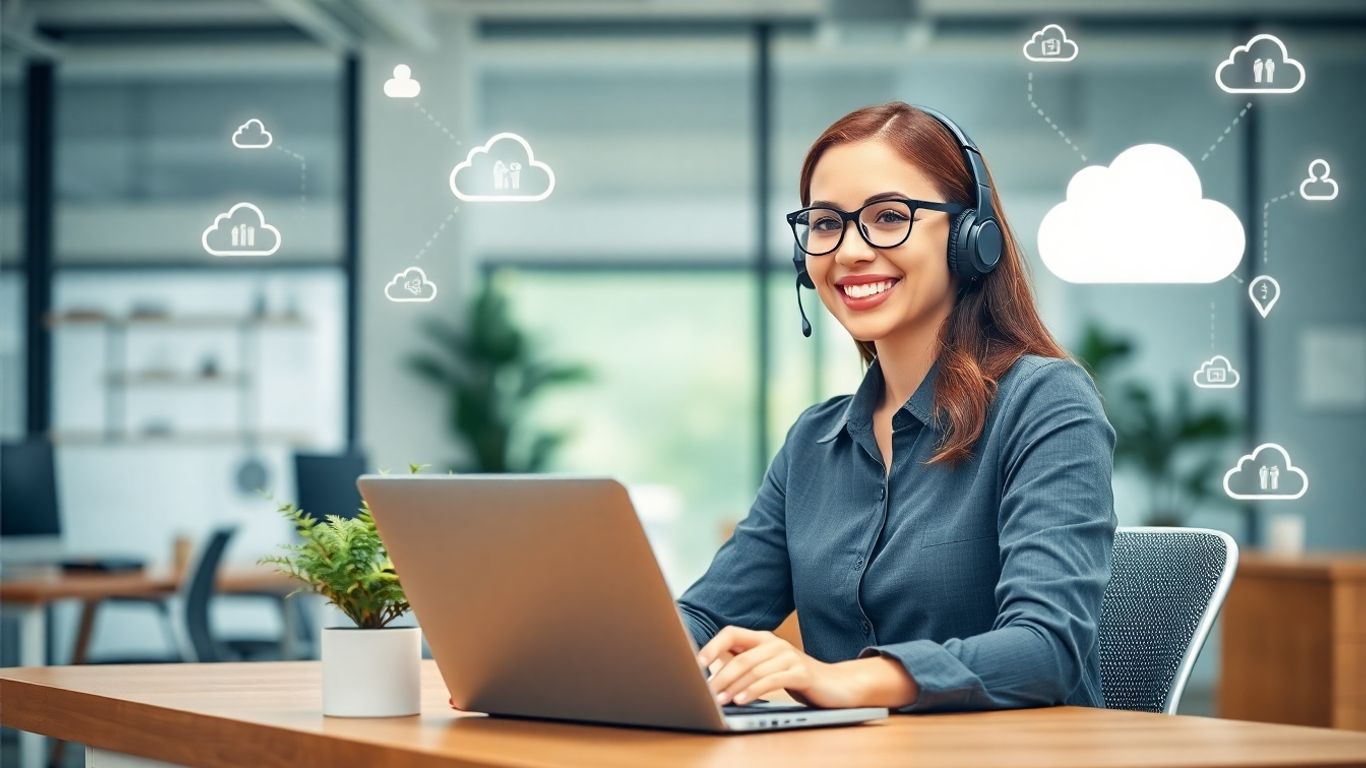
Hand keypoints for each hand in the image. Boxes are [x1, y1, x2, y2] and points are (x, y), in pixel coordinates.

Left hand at [696, 626, 864, 708]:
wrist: (835, 684)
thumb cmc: (796, 676)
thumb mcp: (768, 667)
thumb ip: (745, 665)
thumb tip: (712, 672)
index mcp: (763, 639)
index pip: (731, 633)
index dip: (713, 645)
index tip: (698, 662)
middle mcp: (775, 644)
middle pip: (741, 657)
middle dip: (721, 677)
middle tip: (707, 693)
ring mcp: (789, 656)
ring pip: (754, 670)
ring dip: (734, 687)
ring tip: (721, 700)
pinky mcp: (801, 672)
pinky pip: (772, 681)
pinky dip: (754, 691)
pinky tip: (743, 700)